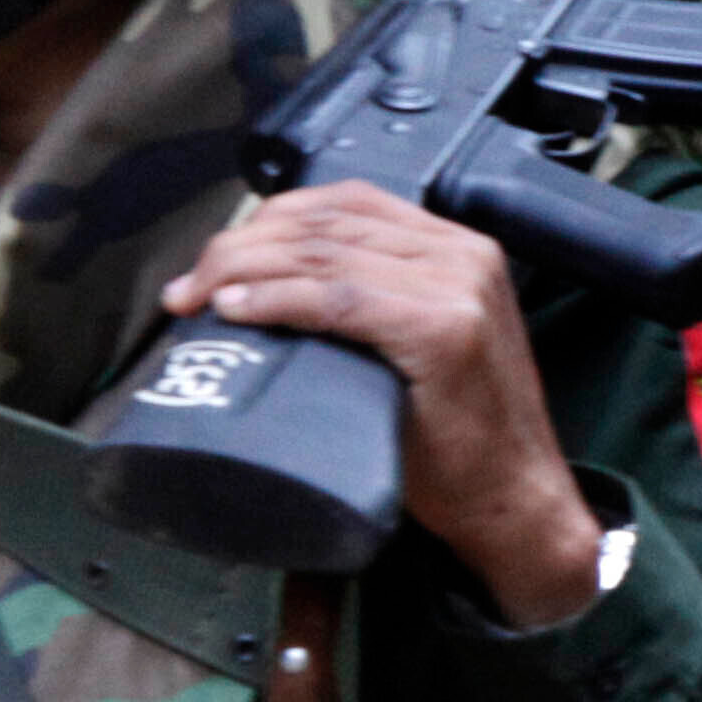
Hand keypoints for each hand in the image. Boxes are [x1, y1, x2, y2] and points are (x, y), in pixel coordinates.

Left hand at [161, 184, 602, 622]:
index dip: (266, 222)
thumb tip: (270, 292)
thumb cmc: (460, 440)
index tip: (215, 262)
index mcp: (460, 249)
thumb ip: (373, 305)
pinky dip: (277, 299)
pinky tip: (237, 310)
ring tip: (197, 302)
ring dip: (241, 271)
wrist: (513, 499)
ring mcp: (459, 290)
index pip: (344, 203)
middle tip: (188, 290)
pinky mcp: (444, 331)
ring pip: (322, 253)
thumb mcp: (418, 348)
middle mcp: (464, 255)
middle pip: (324, 223)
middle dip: (238, 248)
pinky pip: (338, 298)